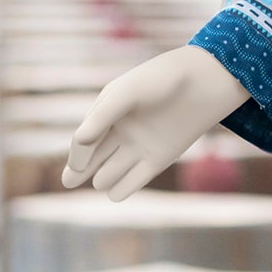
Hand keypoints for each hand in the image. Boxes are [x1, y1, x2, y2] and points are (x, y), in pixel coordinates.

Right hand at [62, 45, 250, 202]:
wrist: (203, 82)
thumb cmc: (162, 80)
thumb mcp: (128, 92)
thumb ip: (103, 115)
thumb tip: (80, 141)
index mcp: (107, 112)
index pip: (84, 140)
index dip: (78, 153)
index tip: (78, 162)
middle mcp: (120, 132)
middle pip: (92, 159)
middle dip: (78, 171)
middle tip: (68, 182)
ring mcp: (138, 147)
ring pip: (110, 172)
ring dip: (103, 178)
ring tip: (101, 179)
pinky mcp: (158, 160)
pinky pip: (133, 180)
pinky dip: (123, 188)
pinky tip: (115, 192)